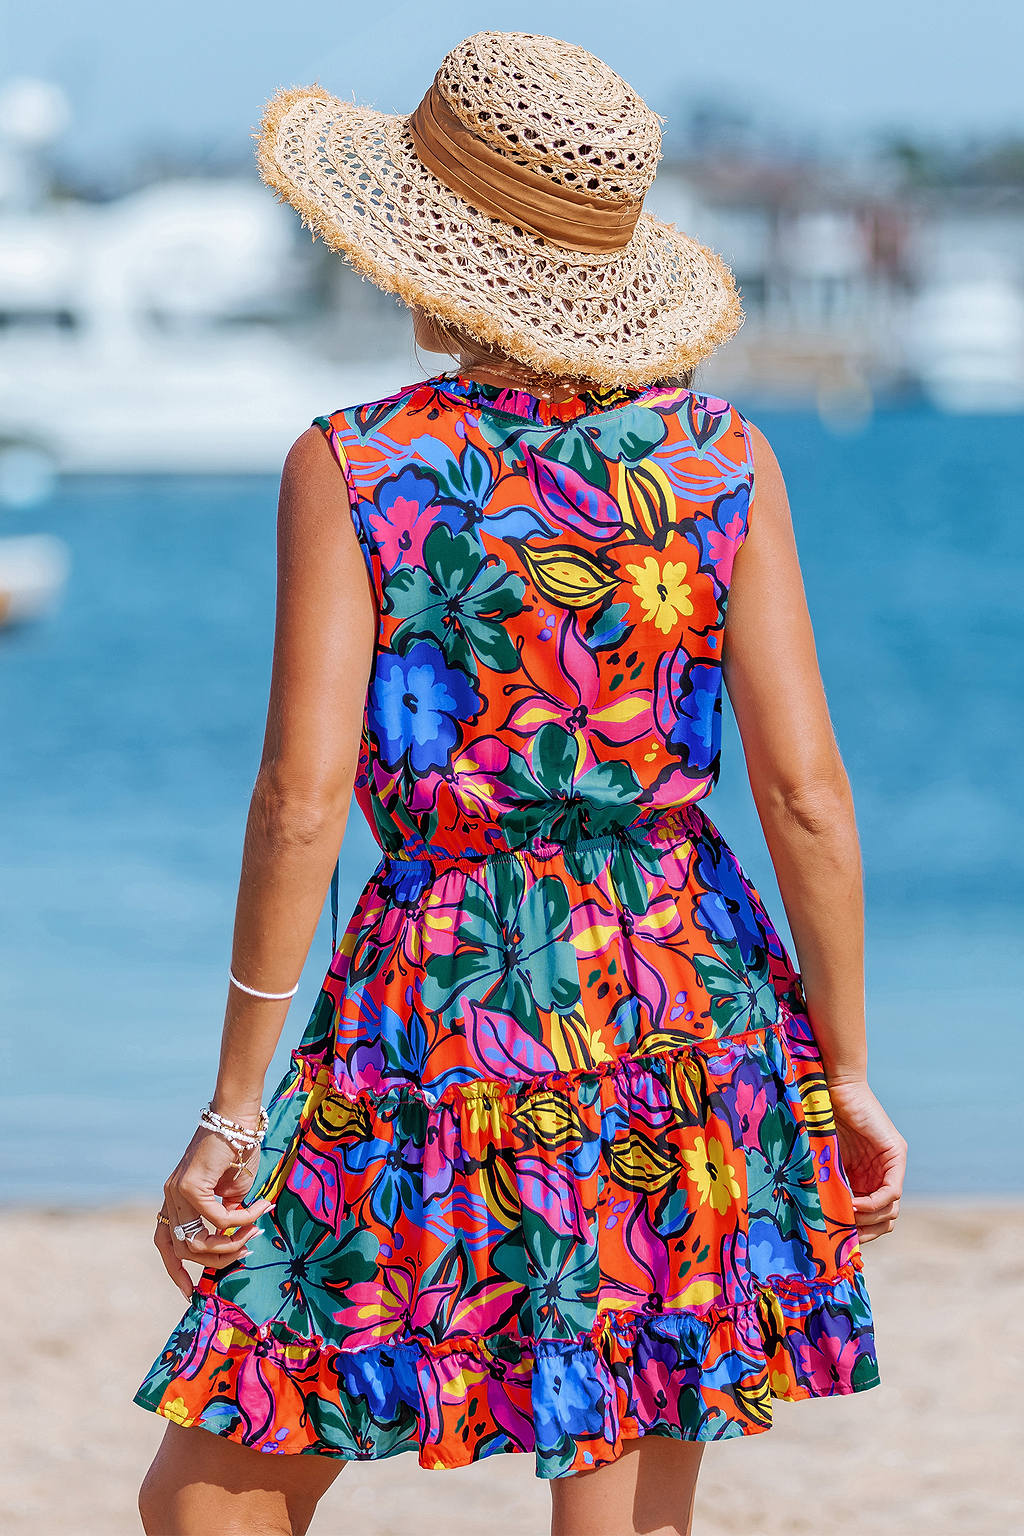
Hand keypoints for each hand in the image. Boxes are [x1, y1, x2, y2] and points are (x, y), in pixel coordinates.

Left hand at [156, 1128, 273, 1297]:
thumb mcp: (232, 1193)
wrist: (238, 1118)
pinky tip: (259, 1210)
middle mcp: (170, 1197)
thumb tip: (233, 1240)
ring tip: (255, 1231)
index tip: (190, 1293)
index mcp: (176, 1199)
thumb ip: (227, 1217)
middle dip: (217, 1259)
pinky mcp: (190, 1185)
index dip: (174, 1270)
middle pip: (183, 1249)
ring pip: (197, 1240)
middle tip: (247, 1249)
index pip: (164, 1242)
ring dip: (231, 1242)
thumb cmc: (239, 1151)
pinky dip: (241, 1220)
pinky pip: (217, 1219)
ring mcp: (176, 1191)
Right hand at [827, 1078, 906, 1242]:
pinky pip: (892, 1192)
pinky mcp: (895, 1152)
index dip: (859, 1232)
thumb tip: (815, 1222)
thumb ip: (827, 1185)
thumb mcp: (821, 1160)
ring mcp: (892, 1162)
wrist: (830, 1084)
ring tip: (845, 1219)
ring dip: (868, 1221)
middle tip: (842, 1235)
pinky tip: (853, 1205)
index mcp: (867, 1175)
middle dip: (865, 1232)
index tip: (837, 1238)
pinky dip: (873, 1204)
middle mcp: (884, 1171)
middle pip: (886, 1219)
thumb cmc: (818, 1116)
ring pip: (891, 1210)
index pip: (874, 1216)